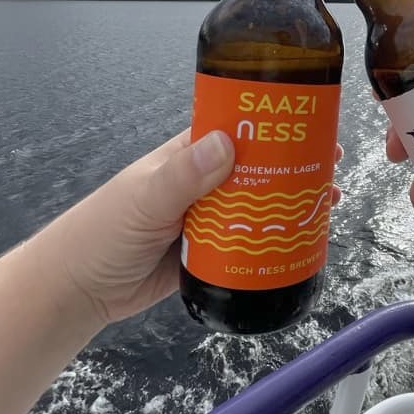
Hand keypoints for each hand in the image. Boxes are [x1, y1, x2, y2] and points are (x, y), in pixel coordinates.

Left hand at [32, 130, 342, 326]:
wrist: (80, 292)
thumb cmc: (102, 233)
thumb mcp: (144, 199)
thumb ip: (183, 174)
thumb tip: (227, 143)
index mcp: (186, 155)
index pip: (237, 128)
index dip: (273, 123)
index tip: (309, 121)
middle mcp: (202, 181)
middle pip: (258, 166)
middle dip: (296, 162)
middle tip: (333, 163)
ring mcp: (209, 217)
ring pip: (260, 204)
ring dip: (293, 201)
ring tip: (328, 201)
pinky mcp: (212, 252)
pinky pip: (251, 241)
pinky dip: (277, 239)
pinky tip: (302, 239)